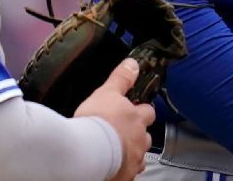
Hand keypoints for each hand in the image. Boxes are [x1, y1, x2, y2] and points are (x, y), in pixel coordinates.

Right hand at [74, 59, 155, 180]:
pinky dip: (123, 170)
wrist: (85, 152)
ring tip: (116, 152)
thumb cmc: (95, 122)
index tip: (134, 111)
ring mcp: (133, 159)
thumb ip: (121, 78)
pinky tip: (112, 167)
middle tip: (122, 134)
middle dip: (137, 135)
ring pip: (139, 156)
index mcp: (137, 119)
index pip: (148, 112)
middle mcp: (139, 140)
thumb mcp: (106, 93)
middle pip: (146, 136)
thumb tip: (133, 64)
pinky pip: (128, 173)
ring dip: (131, 153)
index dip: (141, 111)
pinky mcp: (124, 175)